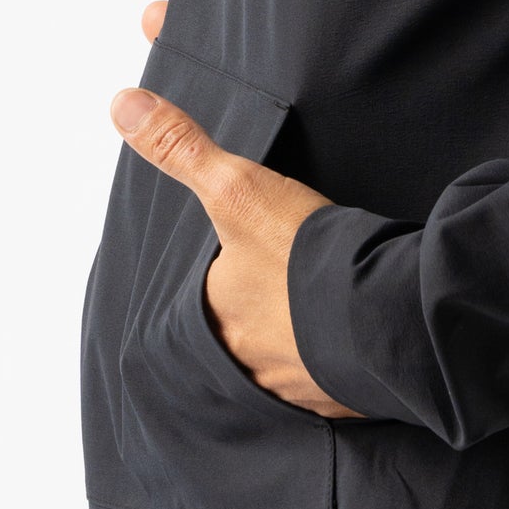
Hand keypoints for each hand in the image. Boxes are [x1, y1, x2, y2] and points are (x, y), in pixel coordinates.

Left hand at [111, 0, 366, 419]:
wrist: (387, 312)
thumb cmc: (304, 256)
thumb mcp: (237, 187)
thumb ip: (184, 148)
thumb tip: (121, 105)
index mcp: (214, 324)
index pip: (206, 302)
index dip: (227, 278)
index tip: (252, 259)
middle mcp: (246, 367)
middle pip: (245, 336)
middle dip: (264, 316)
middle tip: (289, 287)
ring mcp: (295, 389)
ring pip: (288, 363)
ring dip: (302, 342)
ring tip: (323, 310)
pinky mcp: (343, 403)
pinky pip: (331, 386)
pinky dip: (339, 367)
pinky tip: (354, 341)